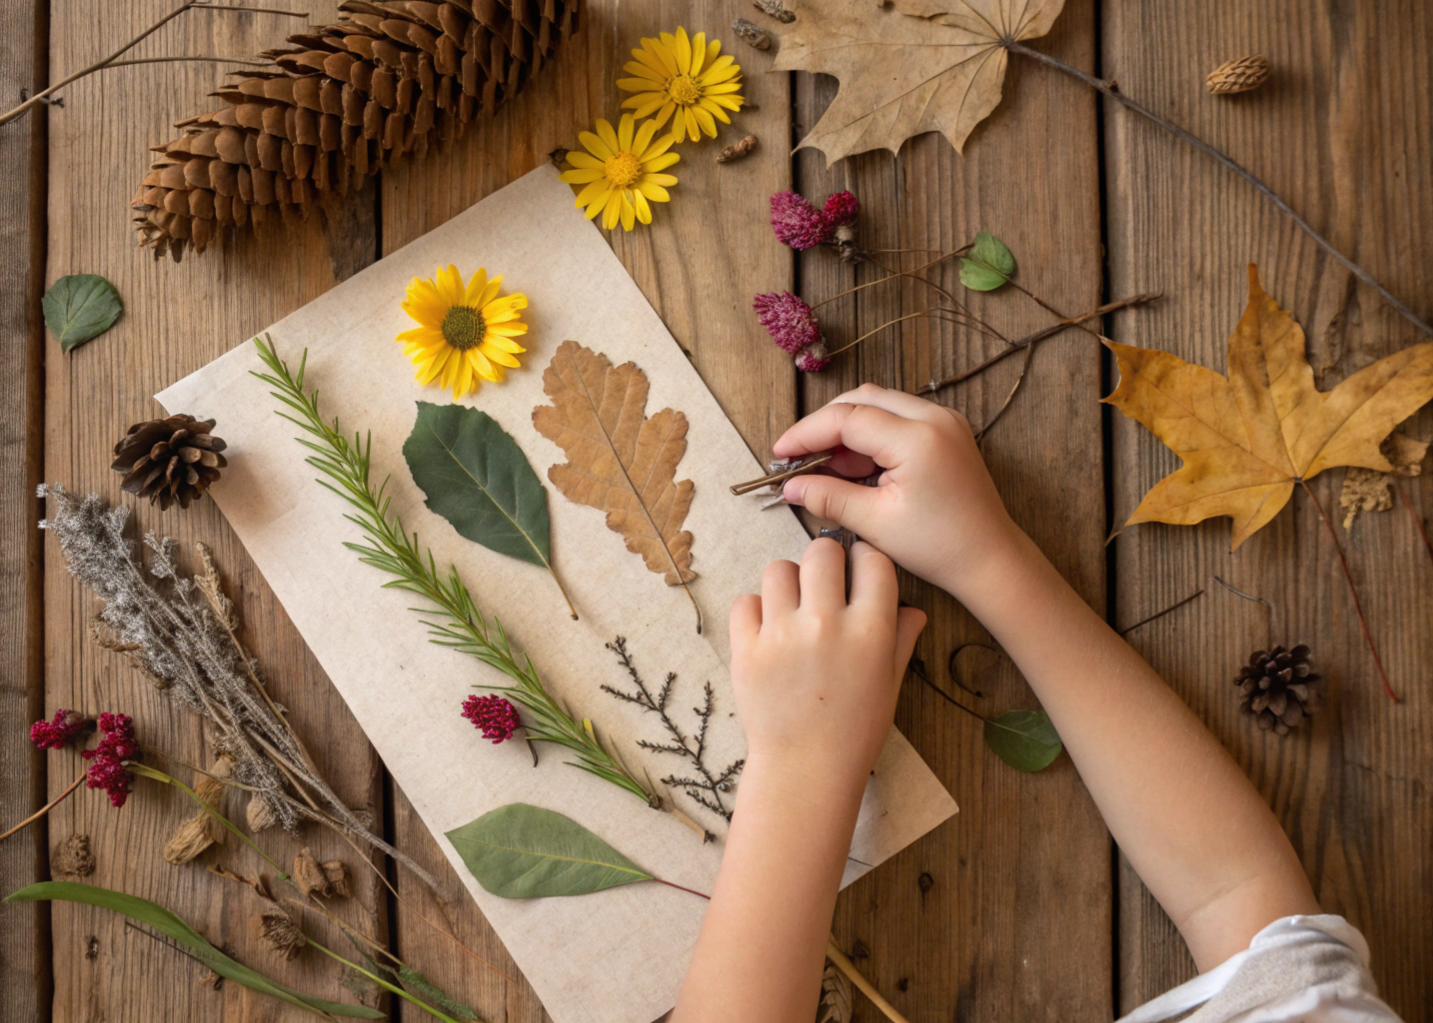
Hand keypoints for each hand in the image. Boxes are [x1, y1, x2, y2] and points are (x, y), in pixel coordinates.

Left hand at [729, 538, 925, 795]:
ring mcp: (782, 634)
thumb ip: (901, 639)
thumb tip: (914, 608)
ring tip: (792, 609)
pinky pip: (746, 601)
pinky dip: (755, 612)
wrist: (805, 770)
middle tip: (823, 585)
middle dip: (825, 562)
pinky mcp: (746, 648)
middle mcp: (827, 623)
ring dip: (787, 583)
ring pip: (779, 569)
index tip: (857, 571)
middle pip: (822, 551)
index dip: (865, 560)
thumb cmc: (855, 730)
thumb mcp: (890, 684)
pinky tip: (768, 632)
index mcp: (871, 630)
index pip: (872, 560)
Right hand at [773, 384, 1020, 601]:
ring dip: (846, 430)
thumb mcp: (876, 523)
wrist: (990, 558)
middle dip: (824, 426)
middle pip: (862, 400)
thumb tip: (791, 486)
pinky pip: (897, 418)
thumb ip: (829, 497)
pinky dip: (870, 436)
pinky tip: (854, 468)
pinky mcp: (945, 431)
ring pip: (879, 405)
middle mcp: (934, 417)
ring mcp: (944, 421)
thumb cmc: (940, 546)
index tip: (780, 453)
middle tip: (797, 457)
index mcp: (918, 438)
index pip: (847, 418)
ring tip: (825, 469)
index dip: (806, 433)